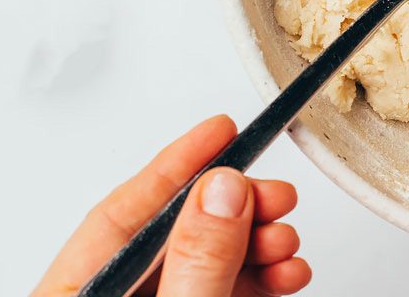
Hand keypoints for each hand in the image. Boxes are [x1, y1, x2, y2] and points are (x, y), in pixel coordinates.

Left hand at [34, 115, 310, 295]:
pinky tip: (285, 272)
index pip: (121, 212)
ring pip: (205, 261)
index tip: (222, 127)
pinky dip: (260, 277)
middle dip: (235, 208)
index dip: (177, 163)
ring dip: (257, 244)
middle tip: (276, 196)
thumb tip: (222, 191)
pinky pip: (223, 289)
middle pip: (173, 233)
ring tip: (287, 242)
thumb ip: (199, 261)